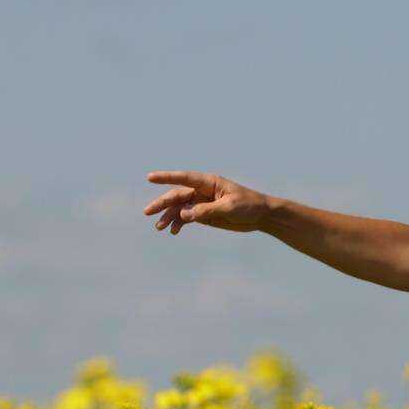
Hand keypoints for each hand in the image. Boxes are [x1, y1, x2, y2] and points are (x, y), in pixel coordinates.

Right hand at [144, 171, 270, 234]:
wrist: (261, 216)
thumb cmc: (249, 206)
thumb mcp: (229, 208)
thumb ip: (206, 210)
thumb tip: (183, 214)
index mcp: (209, 182)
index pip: (184, 178)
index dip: (166, 177)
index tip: (150, 177)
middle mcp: (202, 191)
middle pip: (177, 195)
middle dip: (162, 203)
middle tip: (147, 212)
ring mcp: (202, 202)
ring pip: (179, 208)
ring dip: (168, 216)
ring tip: (160, 227)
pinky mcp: (204, 214)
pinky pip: (186, 217)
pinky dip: (178, 223)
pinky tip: (173, 231)